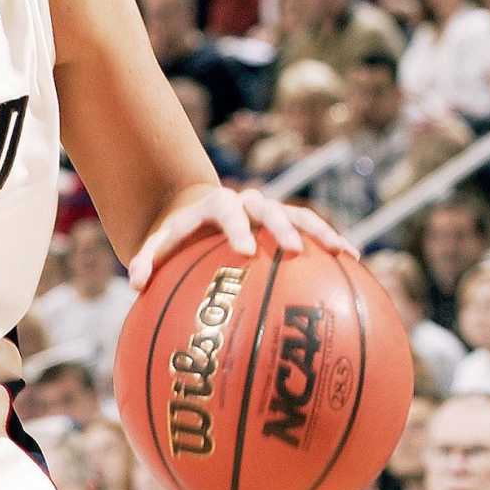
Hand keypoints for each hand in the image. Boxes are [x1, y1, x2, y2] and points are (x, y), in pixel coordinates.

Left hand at [131, 184, 352, 278]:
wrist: (197, 211)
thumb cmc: (177, 237)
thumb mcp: (159, 244)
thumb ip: (147, 261)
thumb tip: (135, 286)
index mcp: (216, 204)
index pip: (227, 211)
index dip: (236, 229)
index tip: (244, 252)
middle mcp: (247, 202)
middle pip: (269, 209)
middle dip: (282, 227)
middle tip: (293, 251)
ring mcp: (270, 211)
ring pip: (300, 215)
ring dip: (321, 232)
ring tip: (344, 252)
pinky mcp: (288, 222)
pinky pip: (314, 230)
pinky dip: (332, 242)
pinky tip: (354, 262)